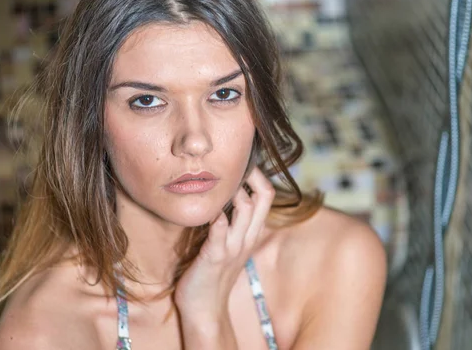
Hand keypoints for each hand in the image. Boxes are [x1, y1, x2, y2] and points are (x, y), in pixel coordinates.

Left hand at [174, 167, 274, 327]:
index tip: (242, 162)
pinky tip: (212, 211)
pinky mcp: (214, 257)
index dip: (258, 175)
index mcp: (251, 232)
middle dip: (250, 174)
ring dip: (235, 192)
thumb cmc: (212, 273)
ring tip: (220, 179)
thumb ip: (231, 223)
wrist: (205, 310)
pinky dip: (218, 220)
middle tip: (234, 162)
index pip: (266, 195)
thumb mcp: (229, 244)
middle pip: (262, 197)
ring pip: (245, 210)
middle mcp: (246, 237)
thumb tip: (224, 197)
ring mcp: (232, 247)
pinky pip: (220, 234)